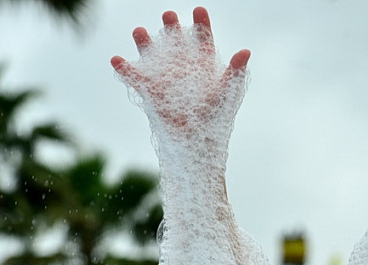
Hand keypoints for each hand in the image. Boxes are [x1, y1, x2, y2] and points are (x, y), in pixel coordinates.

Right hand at [111, 7, 250, 141]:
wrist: (198, 143)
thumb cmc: (216, 119)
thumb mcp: (227, 92)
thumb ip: (234, 71)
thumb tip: (246, 51)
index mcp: (203, 66)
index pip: (202, 40)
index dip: (201, 24)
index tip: (199, 10)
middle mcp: (183, 68)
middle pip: (175, 42)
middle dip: (171, 27)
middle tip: (169, 15)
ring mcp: (165, 78)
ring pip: (152, 54)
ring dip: (144, 42)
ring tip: (139, 31)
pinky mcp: (150, 92)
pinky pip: (134, 78)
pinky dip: (125, 68)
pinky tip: (117, 59)